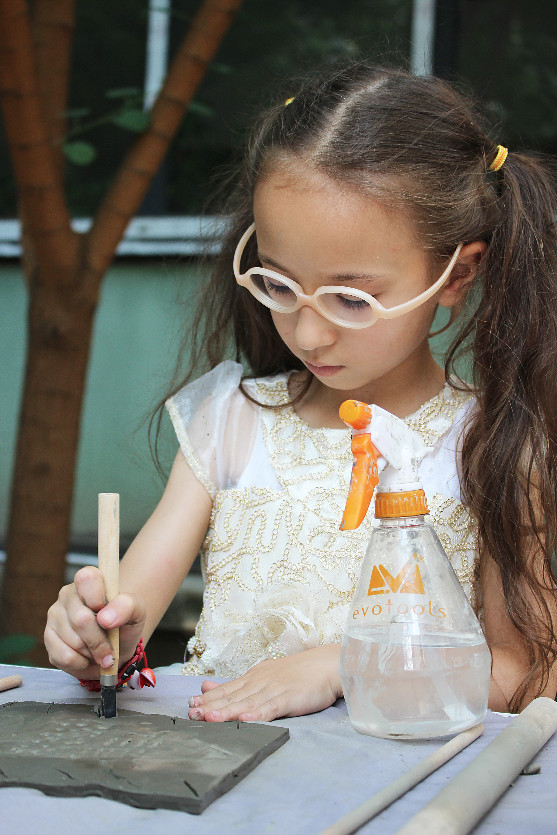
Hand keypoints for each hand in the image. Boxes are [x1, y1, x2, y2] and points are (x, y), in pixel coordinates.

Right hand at [44, 565, 145, 679]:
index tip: (107, 614)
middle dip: (100, 640)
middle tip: (111, 647)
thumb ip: (127, 606)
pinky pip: (63, 657)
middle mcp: (68, 594)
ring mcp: (55, 615)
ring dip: (92, 653)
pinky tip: (86, 656)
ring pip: (73, 641)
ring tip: (98, 649)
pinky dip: (81, 663)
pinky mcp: (48, 638)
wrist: (117, 645)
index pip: (86, 578)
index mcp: (89, 580)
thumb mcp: (137, 611)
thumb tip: (105, 618)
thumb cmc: (125, 623)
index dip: (97, 598)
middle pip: (81, 619)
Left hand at [188, 645, 342, 722]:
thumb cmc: (298, 673)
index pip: (226, 690)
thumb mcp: (263, 675)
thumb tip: (207, 685)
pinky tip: (246, 719)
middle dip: (210, 706)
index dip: (207, 699)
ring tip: (210, 718)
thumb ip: (236, 684)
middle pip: (231, 696)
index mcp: (253, 677)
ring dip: (227, 711)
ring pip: (246, 703)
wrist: (327, 664)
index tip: (189, 705)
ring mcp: (274, 689)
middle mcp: (260, 682)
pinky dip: (258, 714)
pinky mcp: (289, 698)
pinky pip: (271, 707)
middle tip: (191, 713)